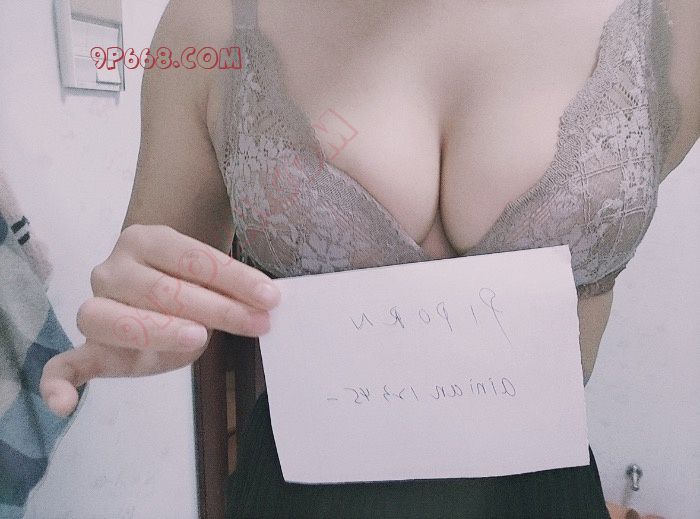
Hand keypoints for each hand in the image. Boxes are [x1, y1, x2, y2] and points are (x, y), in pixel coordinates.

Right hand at [39, 224, 280, 416]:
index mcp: (146, 240)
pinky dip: (58, 385)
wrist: (157, 283)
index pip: (192, 259)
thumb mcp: (209, 278)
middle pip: (162, 290)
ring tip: (199, 339)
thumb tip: (267, 304)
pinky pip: (62, 365)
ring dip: (162, 331)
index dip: (235, 279)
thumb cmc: (189, 281)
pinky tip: (64, 405)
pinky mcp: (89, 347)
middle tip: (258, 323)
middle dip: (216, 308)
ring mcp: (96, 307)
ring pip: (118, 321)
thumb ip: (228, 287)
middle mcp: (113, 269)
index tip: (271, 298)